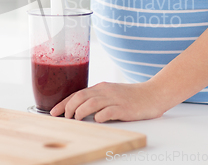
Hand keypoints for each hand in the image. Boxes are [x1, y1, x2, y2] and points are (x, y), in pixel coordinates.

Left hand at [50, 82, 164, 122]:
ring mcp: (115, 99)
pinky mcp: (125, 108)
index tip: (53, 112)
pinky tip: (97, 120)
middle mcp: (106, 91)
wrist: (154, 94)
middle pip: (81, 96)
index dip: (63, 103)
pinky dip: (101, 115)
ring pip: (92, 102)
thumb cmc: (132, 96)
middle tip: (66, 118)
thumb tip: (79, 109)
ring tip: (77, 119)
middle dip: (69, 107)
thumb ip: (97, 98)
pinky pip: (109, 111)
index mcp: (101, 87)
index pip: (77, 93)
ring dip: (81, 111)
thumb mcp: (111, 93)